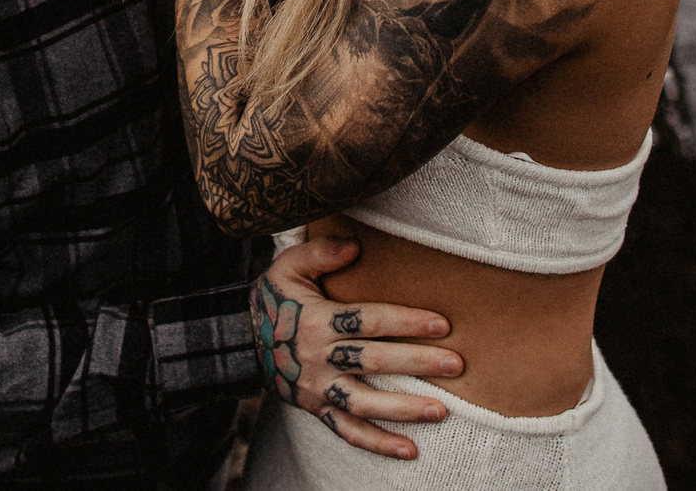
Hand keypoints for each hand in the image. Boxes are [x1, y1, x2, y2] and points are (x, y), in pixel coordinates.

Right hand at [252, 236, 462, 460]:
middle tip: (455, 364)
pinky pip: (348, 431)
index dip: (405, 322)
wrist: (240, 343)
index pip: (367, 320)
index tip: (441, 324)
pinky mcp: (317, 409)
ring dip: (404, 408)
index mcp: (316, 321)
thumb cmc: (275, 301)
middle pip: (373, 360)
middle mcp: (318, 358)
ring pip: (365, 402)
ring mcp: (318, 388)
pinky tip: (410, 449)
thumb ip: (319, 251)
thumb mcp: (286, 267)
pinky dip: (378, 443)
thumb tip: (355, 246)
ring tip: (441, 410)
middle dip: (417, 362)